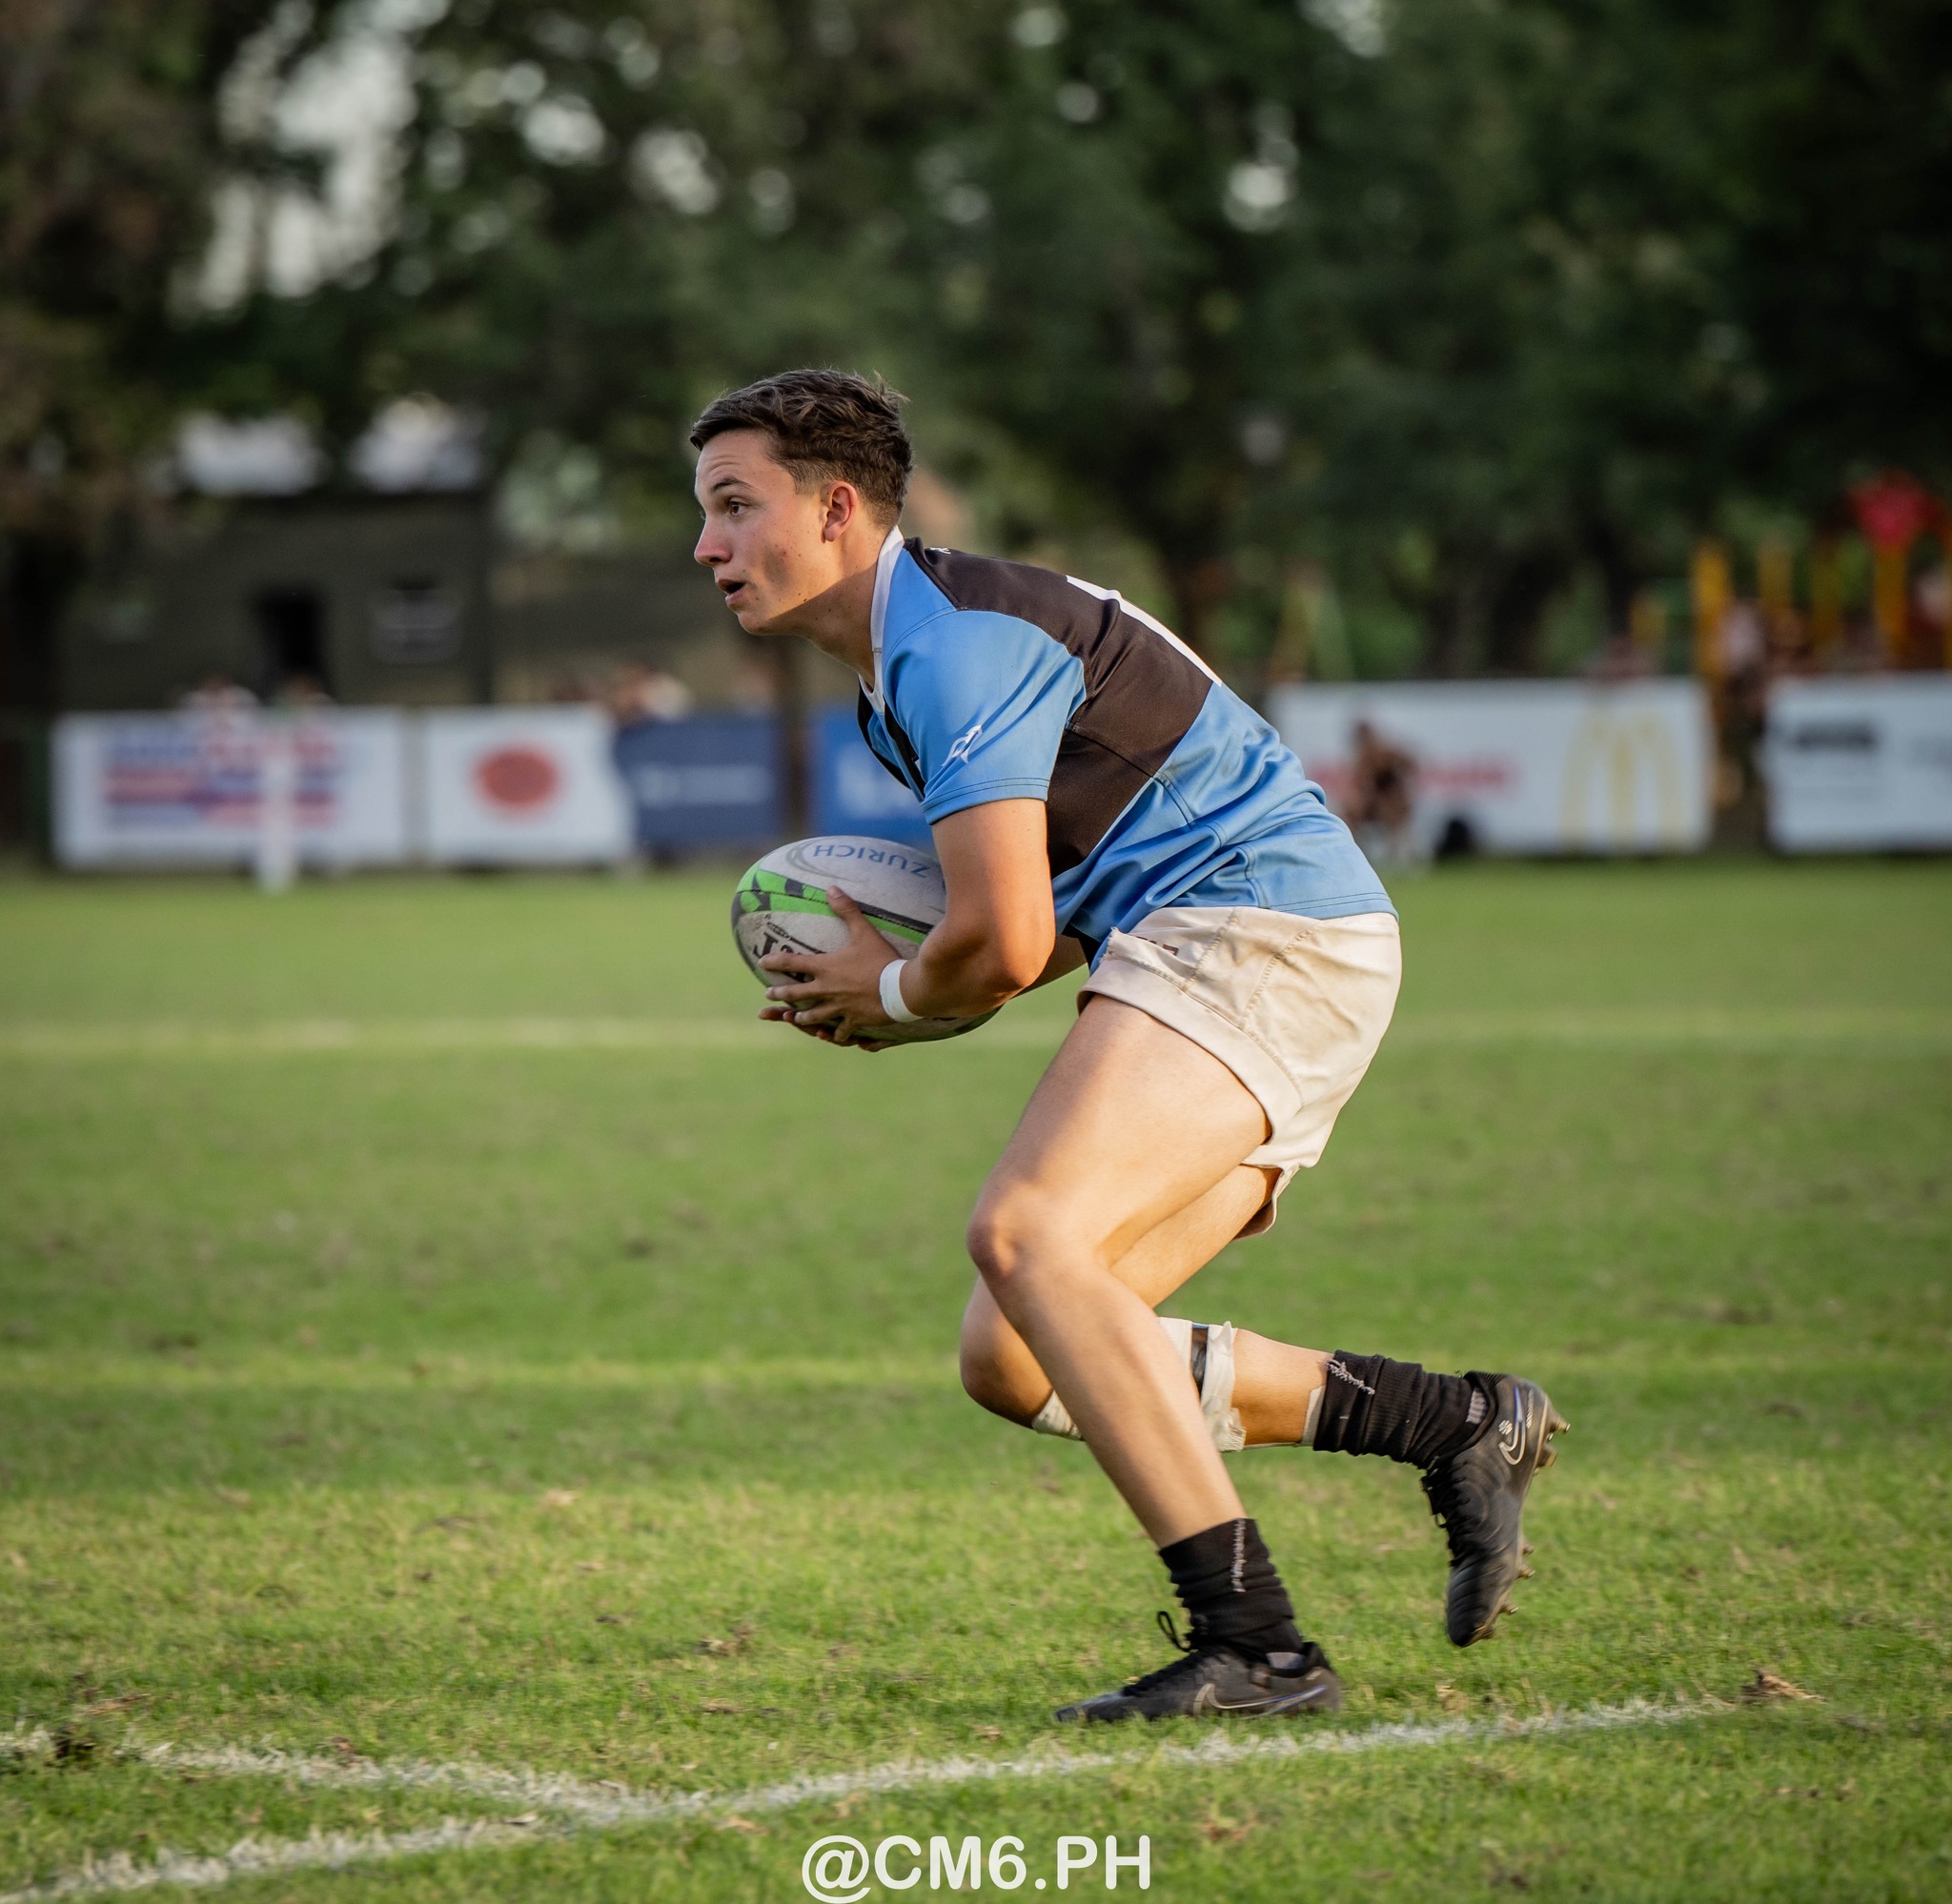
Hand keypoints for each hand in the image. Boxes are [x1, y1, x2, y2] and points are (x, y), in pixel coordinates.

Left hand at [758, 886, 903, 1049]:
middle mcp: (827, 989)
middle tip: (768, 994)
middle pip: (797, 993)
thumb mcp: (865, 932)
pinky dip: (835, 1034)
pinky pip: (840, 1031)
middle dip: (781, 993)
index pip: (793, 962)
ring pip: (813, 1015)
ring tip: (793, 1018)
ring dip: (801, 1017)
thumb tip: (832, 889)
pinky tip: (831, 1037)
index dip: (776, 962)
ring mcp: (839, 1007)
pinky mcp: (853, 1020)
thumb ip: (847, 910)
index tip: (762, 963)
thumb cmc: (882, 959)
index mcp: (826, 968)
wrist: (901, 988)